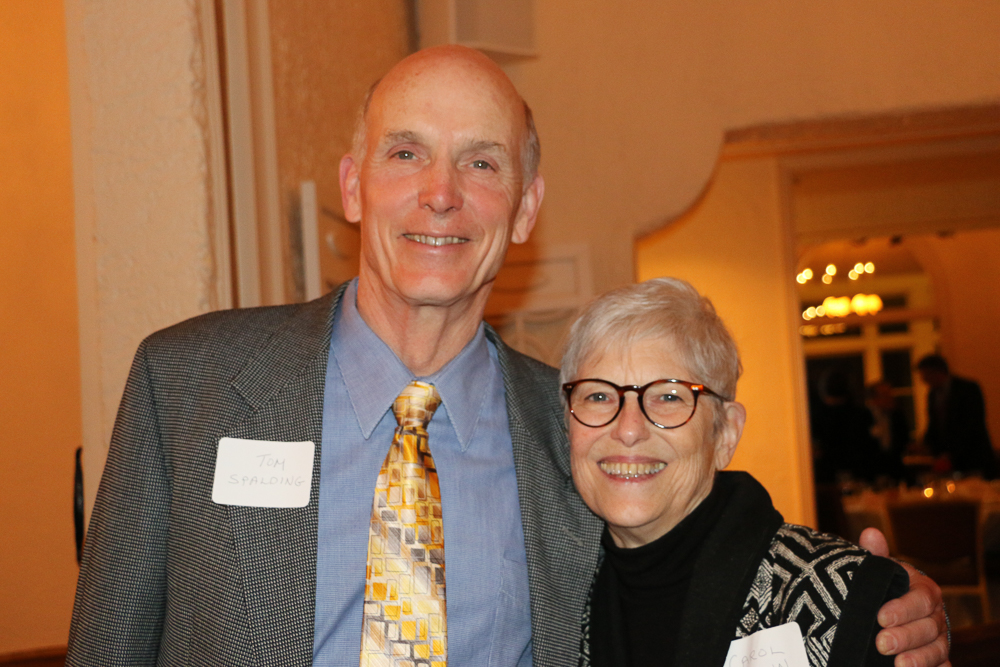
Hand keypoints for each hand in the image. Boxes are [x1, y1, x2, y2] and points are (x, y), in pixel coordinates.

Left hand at [859, 528, 950, 666]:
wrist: (883, 612)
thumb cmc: (882, 589)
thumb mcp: (878, 572)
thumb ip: (876, 557)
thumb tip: (871, 533)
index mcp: (924, 591)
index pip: (921, 599)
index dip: (903, 609)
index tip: (880, 617)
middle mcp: (936, 615)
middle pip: (929, 628)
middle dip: (906, 637)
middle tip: (882, 644)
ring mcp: (938, 639)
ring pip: (936, 650)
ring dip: (919, 659)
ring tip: (898, 665)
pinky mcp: (936, 659)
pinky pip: (941, 666)